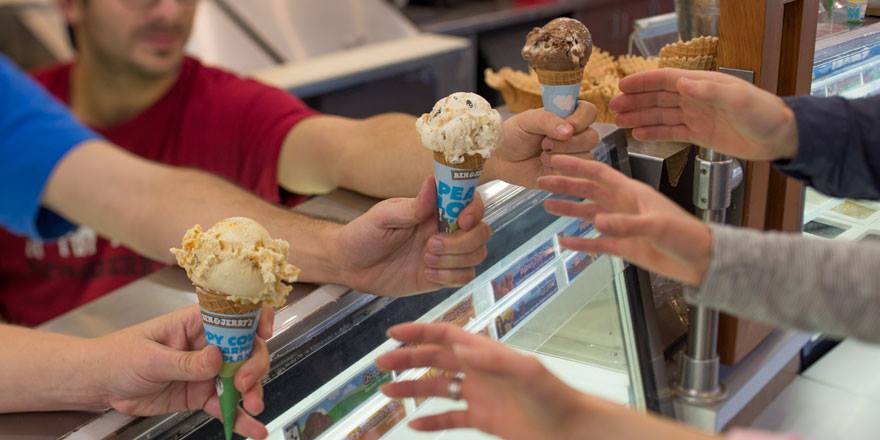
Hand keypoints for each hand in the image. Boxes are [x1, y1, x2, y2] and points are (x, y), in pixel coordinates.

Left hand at [90, 305, 272, 438]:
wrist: (99, 385)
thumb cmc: (118, 356)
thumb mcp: (149, 358)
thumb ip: (184, 361)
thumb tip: (216, 358)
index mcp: (196, 322)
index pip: (233, 313)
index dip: (254, 317)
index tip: (263, 332)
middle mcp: (208, 344)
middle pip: (246, 349)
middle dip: (253, 365)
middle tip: (244, 382)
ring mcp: (207, 371)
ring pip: (242, 378)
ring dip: (252, 392)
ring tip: (253, 407)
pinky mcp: (202, 395)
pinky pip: (226, 406)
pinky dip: (240, 418)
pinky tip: (253, 429)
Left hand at [336, 177, 490, 294]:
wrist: (350, 265)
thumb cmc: (364, 234)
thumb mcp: (383, 216)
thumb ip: (412, 206)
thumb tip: (433, 182)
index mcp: (435, 210)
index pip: (470, 203)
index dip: (475, 210)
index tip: (462, 219)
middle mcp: (445, 230)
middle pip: (481, 232)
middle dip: (463, 241)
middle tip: (431, 245)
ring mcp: (445, 254)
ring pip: (476, 255)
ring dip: (455, 260)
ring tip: (426, 260)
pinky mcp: (441, 276)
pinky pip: (464, 277)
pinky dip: (450, 276)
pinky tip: (427, 274)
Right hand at [376, 323, 591, 439]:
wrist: (570, 428)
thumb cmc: (554, 396)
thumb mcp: (526, 372)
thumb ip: (492, 358)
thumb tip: (459, 346)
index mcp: (487, 354)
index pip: (446, 336)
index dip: (419, 332)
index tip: (393, 334)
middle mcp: (479, 371)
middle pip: (436, 359)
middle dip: (407, 359)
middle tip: (380, 364)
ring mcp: (480, 395)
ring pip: (438, 388)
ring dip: (412, 389)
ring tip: (387, 393)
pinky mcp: (483, 419)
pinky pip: (450, 418)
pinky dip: (431, 421)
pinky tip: (413, 424)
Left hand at [487, 101, 599, 186]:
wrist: (500, 159)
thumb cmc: (512, 135)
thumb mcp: (527, 121)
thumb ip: (547, 120)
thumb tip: (569, 131)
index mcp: (567, 115)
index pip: (589, 112)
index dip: (580, 120)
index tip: (564, 126)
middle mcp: (574, 134)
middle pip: (591, 137)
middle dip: (567, 143)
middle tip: (544, 143)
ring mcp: (573, 154)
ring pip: (586, 155)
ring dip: (561, 156)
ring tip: (542, 155)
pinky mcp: (568, 172)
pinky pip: (577, 173)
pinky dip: (559, 169)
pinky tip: (544, 166)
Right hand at [538, 155, 711, 285]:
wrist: (700, 261)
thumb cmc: (686, 236)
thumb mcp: (656, 225)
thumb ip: (626, 224)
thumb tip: (596, 222)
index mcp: (632, 192)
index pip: (598, 173)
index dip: (576, 165)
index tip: (555, 158)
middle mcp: (624, 205)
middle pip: (589, 191)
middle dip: (566, 185)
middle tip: (541, 181)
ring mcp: (622, 226)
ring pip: (589, 214)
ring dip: (569, 210)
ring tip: (547, 206)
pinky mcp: (624, 246)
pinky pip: (596, 243)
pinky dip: (580, 243)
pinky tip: (564, 242)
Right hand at [610, 68, 798, 160]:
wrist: (780, 137)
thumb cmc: (764, 114)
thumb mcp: (738, 100)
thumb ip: (710, 91)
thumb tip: (682, 83)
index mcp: (703, 85)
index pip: (667, 79)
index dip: (644, 82)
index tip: (623, 86)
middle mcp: (696, 99)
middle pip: (659, 97)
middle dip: (635, 101)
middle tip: (613, 107)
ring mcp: (696, 117)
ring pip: (661, 115)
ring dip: (640, 117)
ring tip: (620, 121)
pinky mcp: (699, 134)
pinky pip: (671, 132)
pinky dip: (654, 133)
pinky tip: (638, 134)